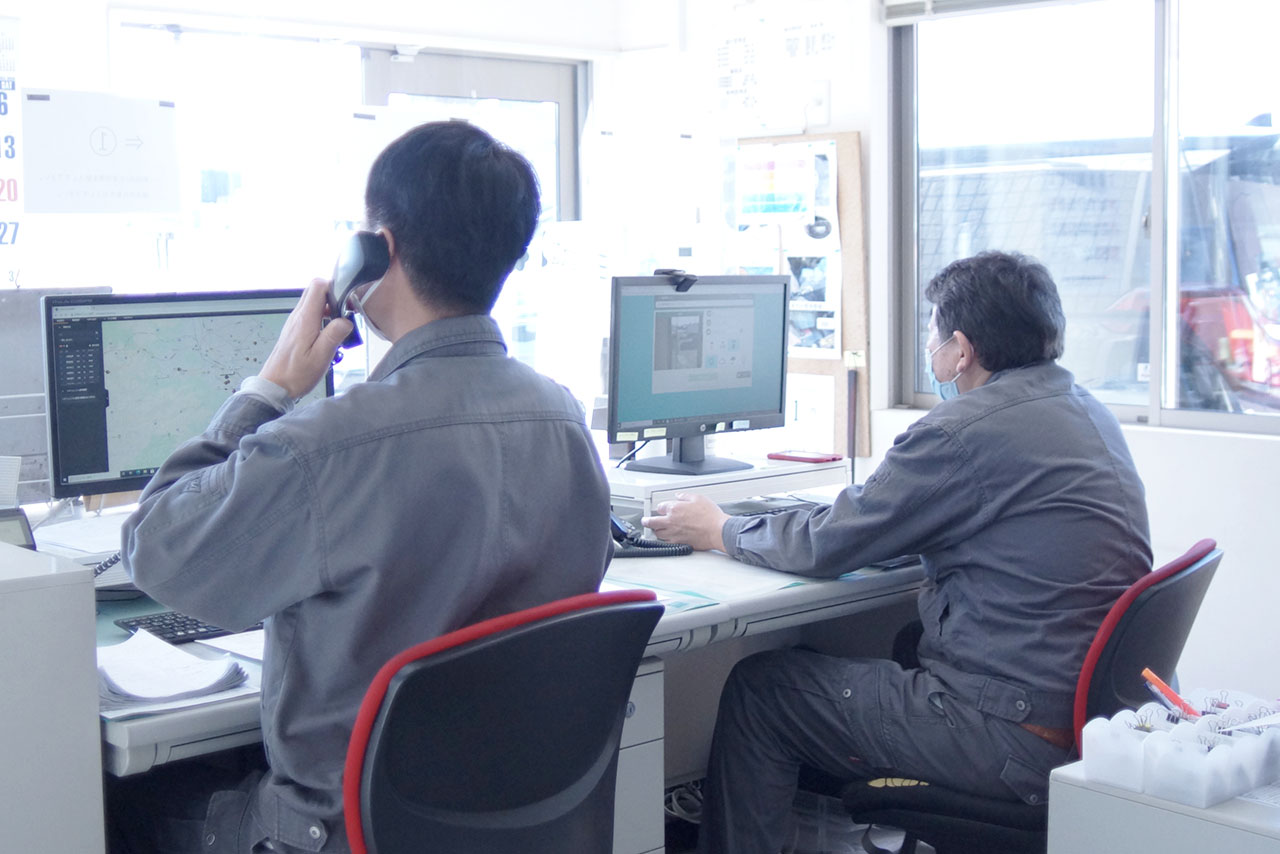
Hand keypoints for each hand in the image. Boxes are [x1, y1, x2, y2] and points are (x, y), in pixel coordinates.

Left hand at [259, 278, 353, 398]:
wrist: (275, 386)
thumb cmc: (296, 375)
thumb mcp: (321, 357)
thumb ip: (334, 335)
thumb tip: (346, 320)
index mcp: (305, 319)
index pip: (318, 286)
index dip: (335, 287)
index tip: (346, 301)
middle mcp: (298, 316)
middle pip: (315, 290)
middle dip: (333, 295)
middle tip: (344, 312)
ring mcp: (295, 322)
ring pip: (312, 301)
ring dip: (328, 307)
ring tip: (338, 325)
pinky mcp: (295, 329)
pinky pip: (310, 313)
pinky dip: (322, 317)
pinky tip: (328, 334)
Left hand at [641, 493, 729, 552]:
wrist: (718, 531)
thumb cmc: (711, 516)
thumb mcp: (698, 498)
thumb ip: (685, 496)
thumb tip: (679, 496)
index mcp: (674, 509)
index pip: (660, 507)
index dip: (661, 507)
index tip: (662, 508)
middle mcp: (671, 522)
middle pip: (652, 522)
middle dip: (647, 521)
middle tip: (645, 521)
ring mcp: (674, 534)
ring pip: (658, 534)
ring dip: (655, 531)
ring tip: (655, 529)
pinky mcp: (679, 543)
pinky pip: (666, 542)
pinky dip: (663, 540)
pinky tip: (665, 539)